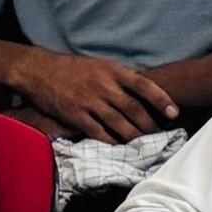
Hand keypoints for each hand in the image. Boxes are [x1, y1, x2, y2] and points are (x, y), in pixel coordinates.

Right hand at [4, 50, 182, 143]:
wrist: (38, 70)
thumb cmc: (71, 67)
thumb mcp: (99, 64)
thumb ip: (119, 77)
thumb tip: (142, 90)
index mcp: (112, 71)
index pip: (143, 85)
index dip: (161, 99)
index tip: (174, 113)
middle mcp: (104, 86)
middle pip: (134, 109)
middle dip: (149, 125)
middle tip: (159, 136)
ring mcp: (89, 101)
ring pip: (119, 123)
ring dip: (133, 136)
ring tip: (143, 145)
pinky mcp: (75, 115)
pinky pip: (98, 132)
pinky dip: (111, 141)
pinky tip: (119, 147)